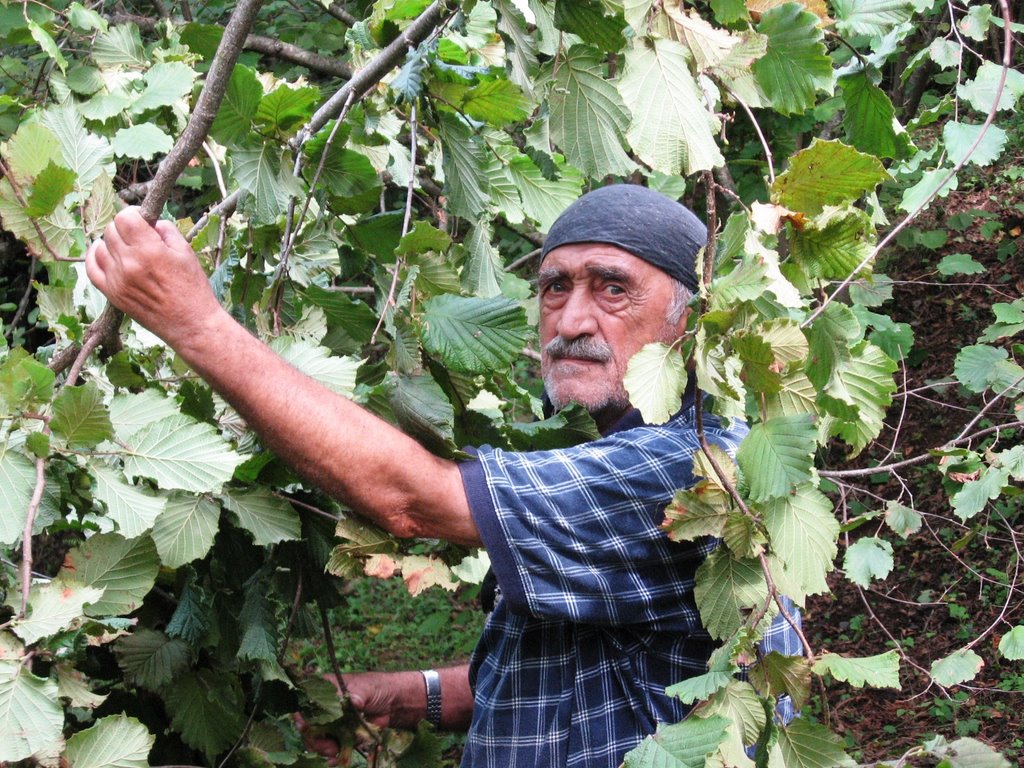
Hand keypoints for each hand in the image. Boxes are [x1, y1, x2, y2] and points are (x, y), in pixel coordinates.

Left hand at [85, 207, 224, 347]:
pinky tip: (102, 252)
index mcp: (150, 250)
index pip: (124, 217)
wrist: (191, 325)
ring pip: (100, 247)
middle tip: (138, 234)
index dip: (133, 213)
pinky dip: (94, 257)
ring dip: (111, 242)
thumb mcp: (186, 253)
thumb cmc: (193, 289)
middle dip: (125, 228)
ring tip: (125, 246)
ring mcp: (118, 280)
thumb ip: (166, 230)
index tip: (141, 218)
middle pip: (111, 230)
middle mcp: (129, 264)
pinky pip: (91, 269)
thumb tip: (150, 222)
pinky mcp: (113, 295)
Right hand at [296, 672, 423, 764]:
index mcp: (327, 688)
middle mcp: (325, 706)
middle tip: (326, 745)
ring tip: (333, 752)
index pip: (306, 701)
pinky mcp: (341, 734)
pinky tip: (336, 759)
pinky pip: (331, 746)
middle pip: (307, 724)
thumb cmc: (379, 688)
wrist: (395, 703)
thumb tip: (353, 701)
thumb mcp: (367, 688)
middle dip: (313, 737)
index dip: (302, 715)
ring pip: (316, 738)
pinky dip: (332, 754)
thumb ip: (358, 694)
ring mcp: (332, 721)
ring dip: (322, 748)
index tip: (306, 726)